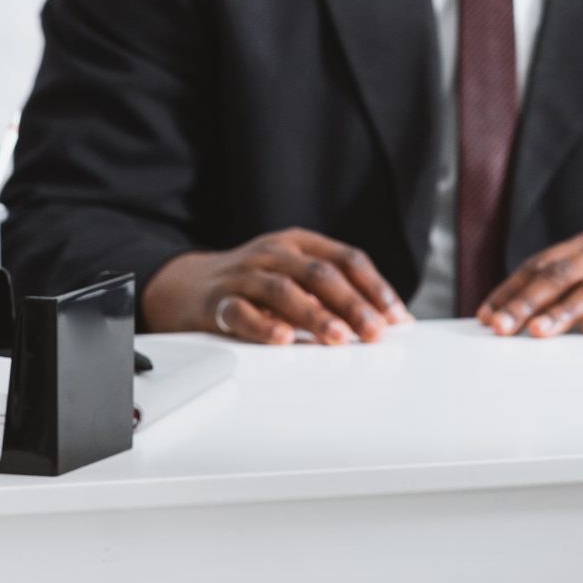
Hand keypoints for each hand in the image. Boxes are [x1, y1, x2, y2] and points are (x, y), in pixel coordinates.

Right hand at [143, 228, 411, 344]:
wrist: (187, 286)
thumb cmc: (255, 283)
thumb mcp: (295, 275)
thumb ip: (334, 294)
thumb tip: (388, 321)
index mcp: (300, 243)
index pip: (347, 259)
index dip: (375, 287)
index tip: (396, 316)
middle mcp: (274, 254)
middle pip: (321, 274)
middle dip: (353, 304)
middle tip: (375, 331)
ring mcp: (244, 275)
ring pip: (284, 290)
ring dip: (316, 316)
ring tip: (339, 338)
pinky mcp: (217, 301)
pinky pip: (241, 312)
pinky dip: (264, 326)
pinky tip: (284, 339)